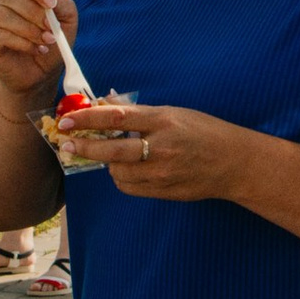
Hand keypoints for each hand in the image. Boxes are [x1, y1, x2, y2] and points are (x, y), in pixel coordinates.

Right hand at [0, 0, 70, 102]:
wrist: (41, 73)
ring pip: (2, 14)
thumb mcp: (66, 20)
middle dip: (34, 12)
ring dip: (29, 29)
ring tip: (46, 41)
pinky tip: (35, 49)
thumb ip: (61, 2)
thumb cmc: (52, 40)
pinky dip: (22, 42)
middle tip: (51, 28)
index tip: (51, 2)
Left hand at [78, 100, 244, 203]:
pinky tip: (129, 169)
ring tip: (111, 155)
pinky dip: (122, 177)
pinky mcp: (163, 191)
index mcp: (163, 121)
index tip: (67, 120)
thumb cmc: (204, 131)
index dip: (88, 119)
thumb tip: (104, 107)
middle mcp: (161, 147)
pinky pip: (129, 187)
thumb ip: (139, 113)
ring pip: (117, 172)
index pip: (117, 118)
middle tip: (66, 145)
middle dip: (83, 148)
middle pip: (111, 151)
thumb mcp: (174, 113)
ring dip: (107, 163)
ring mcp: (162, 173)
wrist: (233, 163)